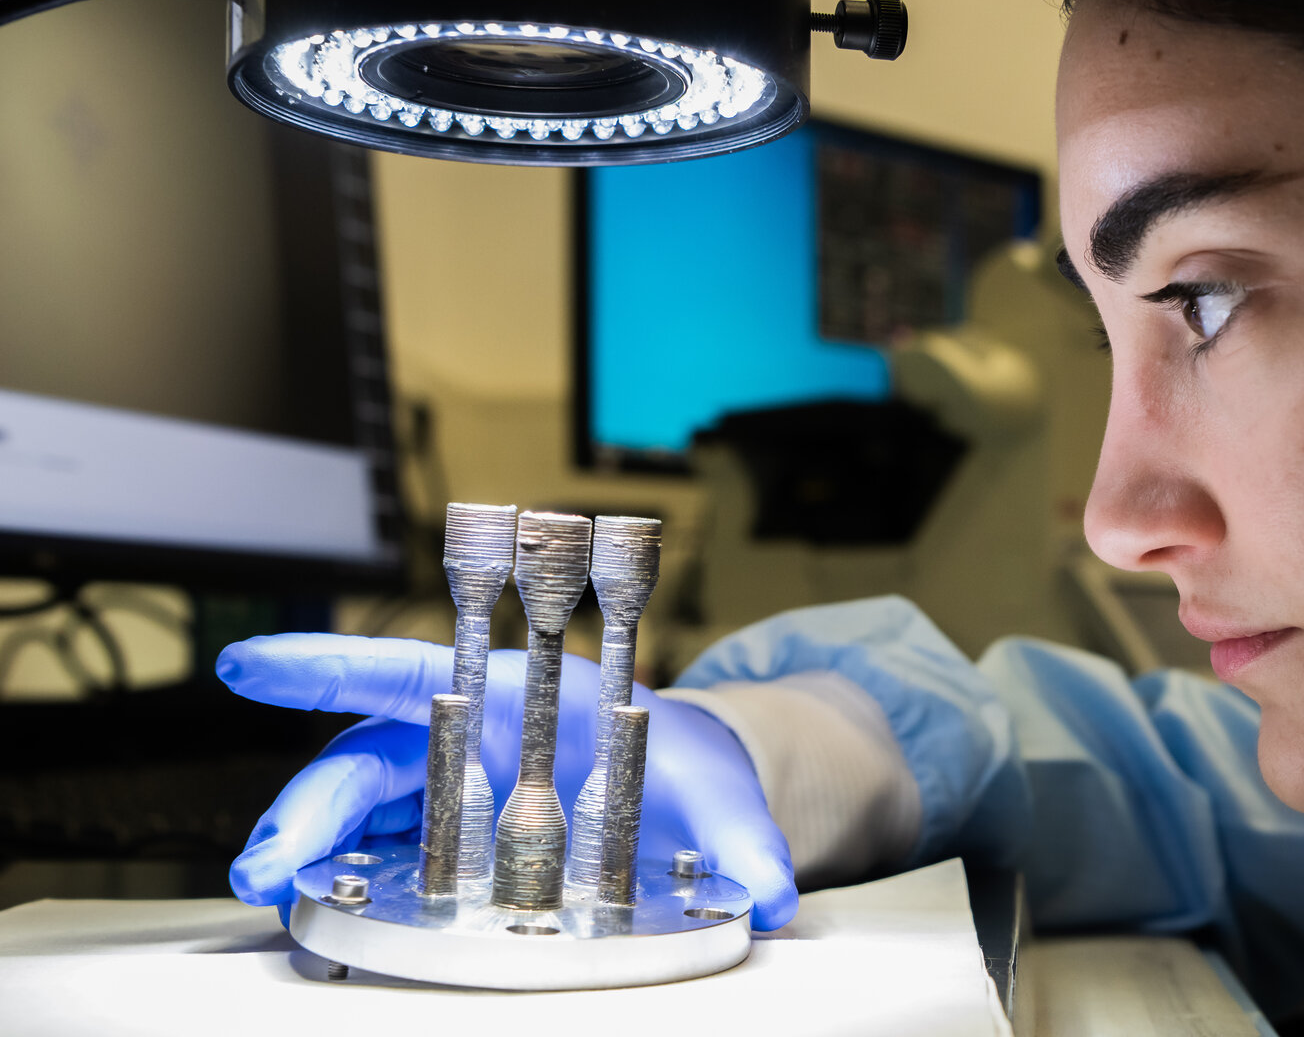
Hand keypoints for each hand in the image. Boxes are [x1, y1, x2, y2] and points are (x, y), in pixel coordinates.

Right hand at [217, 634, 796, 929]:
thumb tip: (774, 894)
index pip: (410, 668)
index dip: (327, 663)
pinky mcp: (453, 836)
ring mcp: (456, 788)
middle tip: (267, 865)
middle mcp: (472, 735)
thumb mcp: (721, 794)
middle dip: (307, 807)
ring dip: (311, 850)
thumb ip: (747, 842)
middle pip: (366, 760)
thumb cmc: (688, 762)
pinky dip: (348, 881)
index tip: (251, 664)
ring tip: (278, 897)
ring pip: (361, 810)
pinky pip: (385, 852)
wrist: (691, 784)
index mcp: (522, 694)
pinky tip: (325, 918)